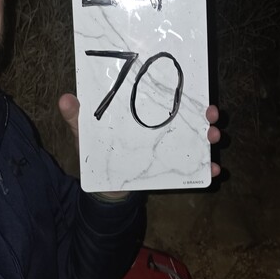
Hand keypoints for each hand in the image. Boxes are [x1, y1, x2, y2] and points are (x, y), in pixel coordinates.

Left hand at [58, 95, 221, 180]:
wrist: (105, 189)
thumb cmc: (98, 152)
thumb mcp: (87, 133)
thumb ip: (77, 117)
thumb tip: (65, 98)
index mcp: (148, 114)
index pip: (171, 98)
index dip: (187, 92)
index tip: (198, 89)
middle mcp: (167, 128)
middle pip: (194, 116)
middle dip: (208, 114)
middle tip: (211, 115)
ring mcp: (174, 149)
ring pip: (200, 139)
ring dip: (212, 137)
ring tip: (214, 137)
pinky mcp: (175, 170)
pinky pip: (197, 169)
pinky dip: (208, 169)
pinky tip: (213, 170)